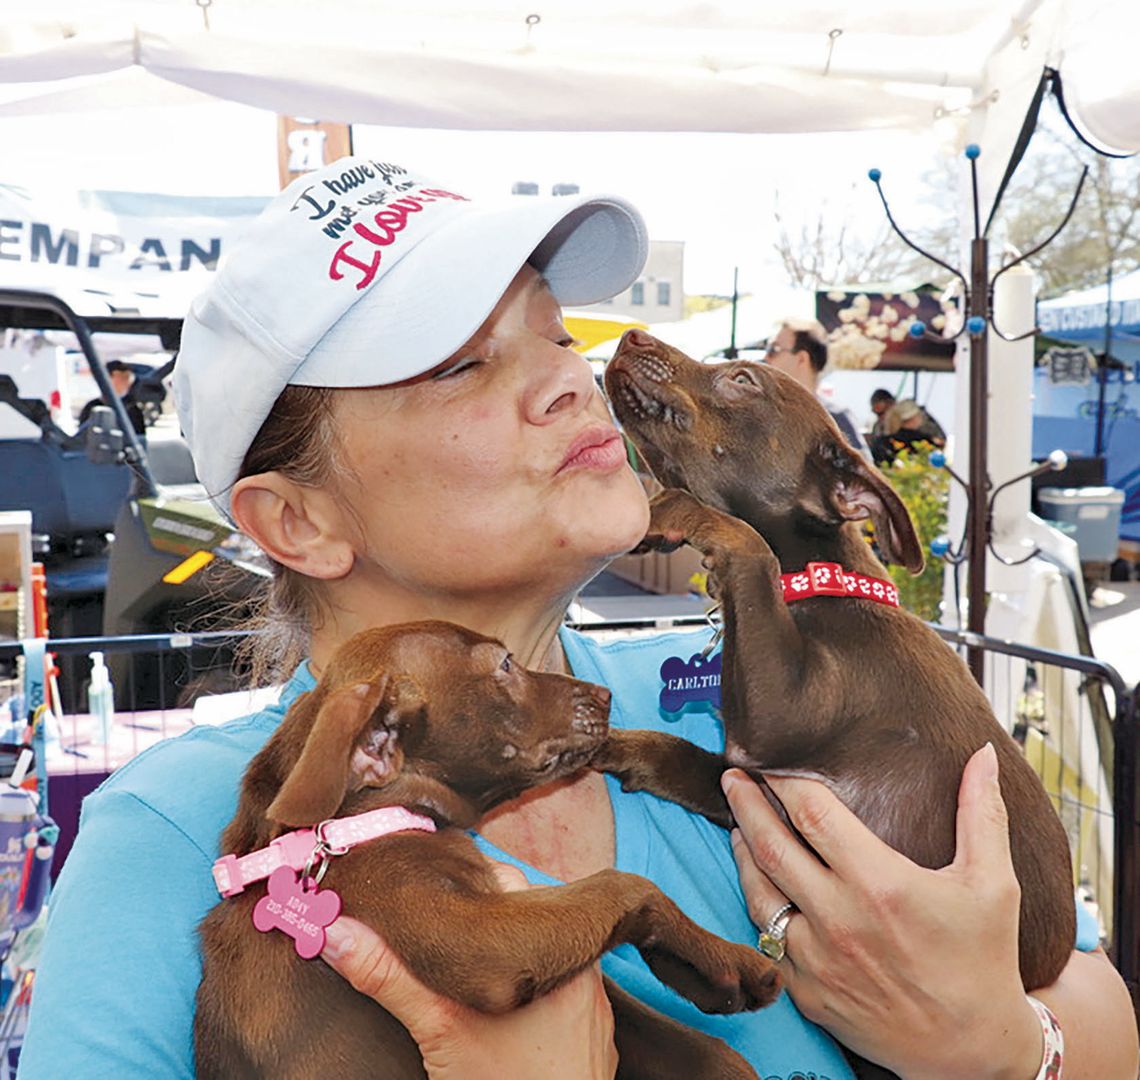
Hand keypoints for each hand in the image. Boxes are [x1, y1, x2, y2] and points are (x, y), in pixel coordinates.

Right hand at [321, 863, 616, 1079]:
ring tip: (453, 957)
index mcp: (557, 947)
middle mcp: (583, 965)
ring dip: (496, 952)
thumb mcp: (440, 1027)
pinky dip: (516, 987)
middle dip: (476, 918)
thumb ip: (387, 975)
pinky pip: (548, 988)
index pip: (507, 883)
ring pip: (532, 953)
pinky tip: (484, 997)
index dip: (462, 880)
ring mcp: (589, 1001)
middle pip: (519, 916)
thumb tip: (333, 931)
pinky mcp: (587, 1033)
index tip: (426, 885)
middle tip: (431, 923)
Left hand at [722, 744, 1043, 1078]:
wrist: (971, 1050)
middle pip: (772, 844)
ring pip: (758, 890)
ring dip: (742, 849)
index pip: (813, 814)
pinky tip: (754, 878)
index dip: (787, 781)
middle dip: (747, 802)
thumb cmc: (983, 960)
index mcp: (880, 884)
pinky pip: (765, 938)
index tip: (772, 758)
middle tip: (733, 774)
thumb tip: (984, 755)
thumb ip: (982, 813)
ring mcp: (817, 958)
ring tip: (735, 819)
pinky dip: (756, 901)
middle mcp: (840, 919)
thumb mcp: (993, 883)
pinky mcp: (806, 991)